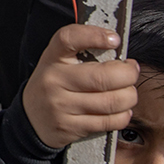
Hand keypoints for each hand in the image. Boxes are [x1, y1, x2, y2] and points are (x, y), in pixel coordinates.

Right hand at [21, 25, 140, 149]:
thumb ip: (83, 52)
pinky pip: (109, 122)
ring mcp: (61, 106)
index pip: (69, 39)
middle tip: (131, 71)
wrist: (31, 119)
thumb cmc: (53, 84)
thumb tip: (119, 49)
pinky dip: (123, 115)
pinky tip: (120, 110)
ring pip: (111, 101)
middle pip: (102, 77)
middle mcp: (54, 80)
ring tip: (128, 92)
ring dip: (129, 96)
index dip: (94, 35)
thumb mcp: (58, 61)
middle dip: (128, 74)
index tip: (114, 39)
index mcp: (53, 58)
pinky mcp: (70, 127)